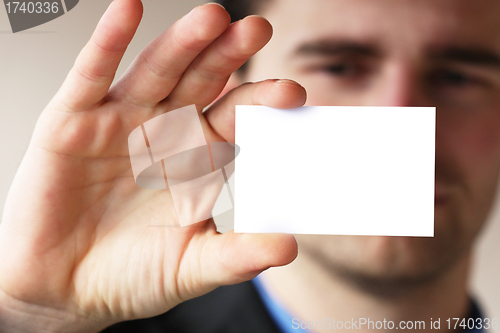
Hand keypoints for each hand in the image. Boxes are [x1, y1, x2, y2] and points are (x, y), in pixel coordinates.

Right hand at [0, 1, 305, 331]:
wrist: (64, 289)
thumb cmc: (131, 275)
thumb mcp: (191, 267)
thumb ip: (237, 256)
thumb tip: (288, 247)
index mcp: (200, 157)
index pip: (239, 118)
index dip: (263, 103)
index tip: (293, 95)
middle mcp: (166, 129)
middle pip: (204, 81)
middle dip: (229, 54)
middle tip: (257, 29)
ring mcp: (121, 120)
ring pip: (156, 70)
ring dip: (182, 42)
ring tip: (211, 18)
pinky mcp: (74, 120)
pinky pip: (92, 75)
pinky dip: (108, 42)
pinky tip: (127, 11)